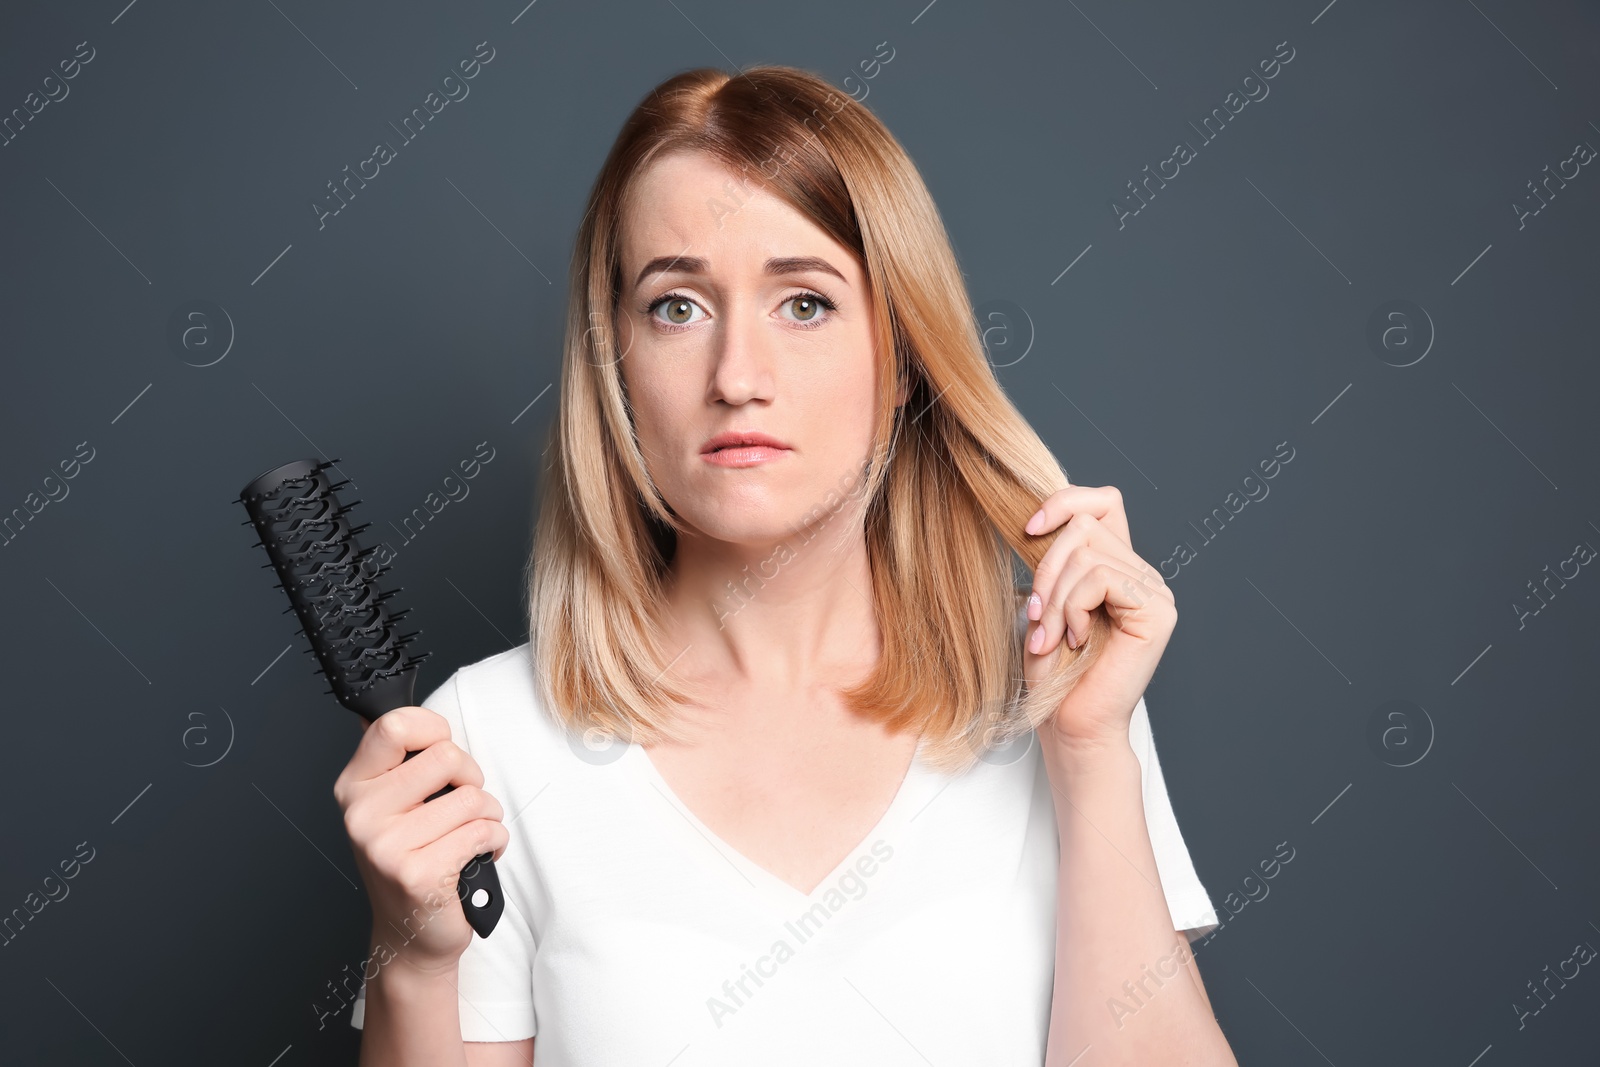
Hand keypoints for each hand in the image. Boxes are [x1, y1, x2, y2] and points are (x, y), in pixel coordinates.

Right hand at [333, 706, 508, 970]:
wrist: (411, 934)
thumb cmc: (414, 860)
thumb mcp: (395, 804)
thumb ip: (403, 761)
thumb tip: (413, 712)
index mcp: (355, 785)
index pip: (394, 725)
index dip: (434, 731)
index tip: (442, 752)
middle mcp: (361, 814)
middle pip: (446, 757)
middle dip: (471, 778)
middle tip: (462, 804)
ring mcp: (386, 846)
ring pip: (472, 798)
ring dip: (487, 816)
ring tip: (469, 835)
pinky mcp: (417, 874)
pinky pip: (482, 832)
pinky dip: (494, 842)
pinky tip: (476, 857)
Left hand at [1021, 483, 1175, 760]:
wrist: (1070, 723)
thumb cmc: (1054, 670)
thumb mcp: (1046, 600)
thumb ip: (1056, 558)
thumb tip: (1039, 516)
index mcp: (1119, 567)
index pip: (1104, 502)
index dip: (1065, 501)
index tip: (1028, 529)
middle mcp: (1143, 574)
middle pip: (1085, 526)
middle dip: (1046, 569)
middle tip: (1037, 617)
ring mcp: (1155, 592)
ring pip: (1087, 553)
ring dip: (1055, 597)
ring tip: (1050, 636)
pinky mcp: (1156, 611)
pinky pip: (1101, 578)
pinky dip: (1073, 608)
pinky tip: (1074, 640)